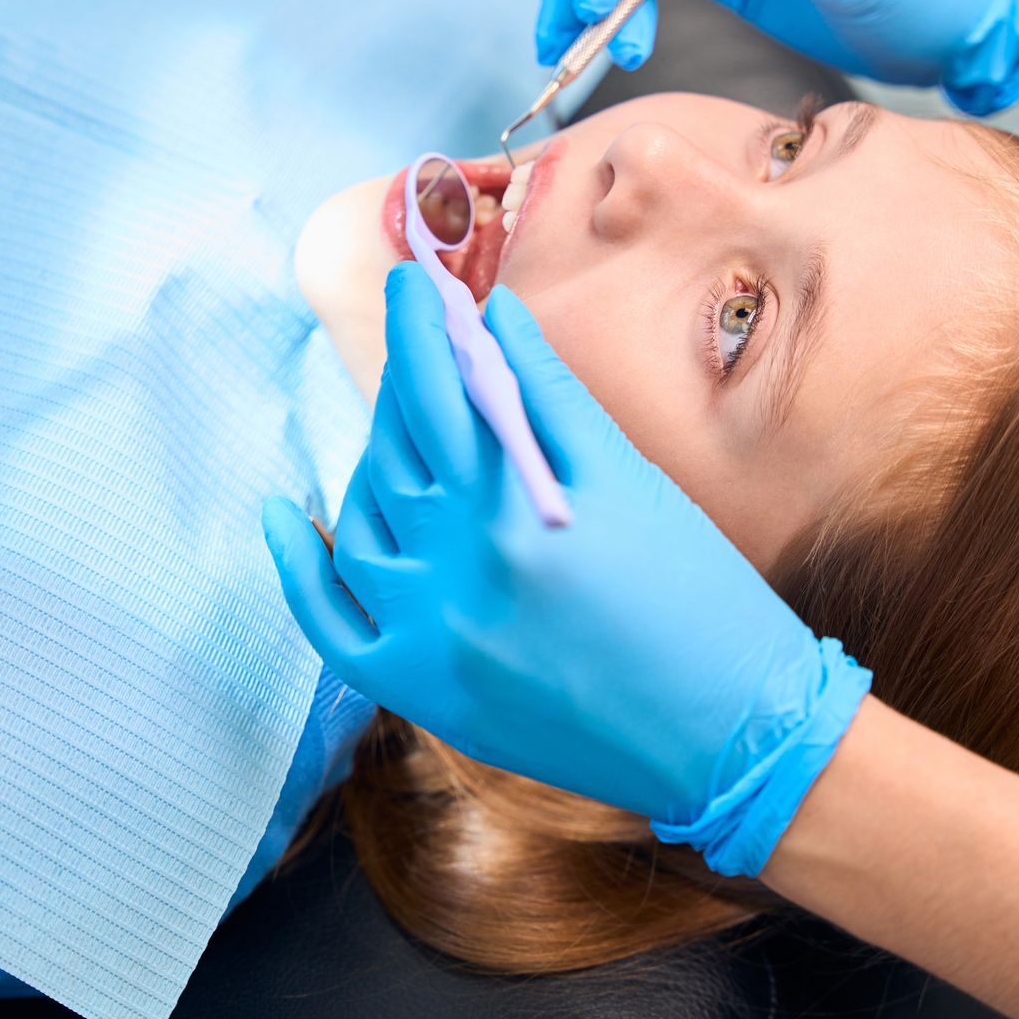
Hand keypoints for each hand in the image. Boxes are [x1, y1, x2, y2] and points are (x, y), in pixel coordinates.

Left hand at [263, 264, 869, 876]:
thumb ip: (548, 393)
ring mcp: (426, 639)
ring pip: (359, 523)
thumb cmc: (699, 598)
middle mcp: (453, 571)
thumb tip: (491, 313)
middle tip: (428, 354)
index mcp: (510, 509)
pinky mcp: (419, 694)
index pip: (434, 390)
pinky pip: (331, 625)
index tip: (412, 282)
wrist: (729, 736)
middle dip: (407, 389)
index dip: (417, 326)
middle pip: (395, 451)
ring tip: (407, 433)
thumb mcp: (631, 481)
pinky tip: (290, 513)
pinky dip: (301, 568)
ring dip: (373, 464)